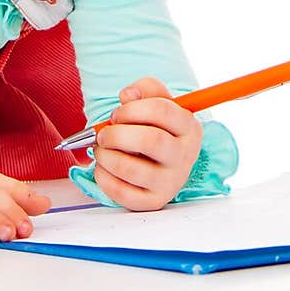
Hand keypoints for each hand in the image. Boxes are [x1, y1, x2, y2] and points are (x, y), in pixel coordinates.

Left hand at [92, 76, 202, 211]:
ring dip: (105, 156)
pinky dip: (103, 177)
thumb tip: (127, 95)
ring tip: (100, 150)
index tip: (116, 114)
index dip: (131, 109)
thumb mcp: (157, 101)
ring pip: (131, 169)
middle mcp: (185, 156)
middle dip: (116, 134)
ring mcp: (171, 182)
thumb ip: (144, 89)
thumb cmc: (155, 126)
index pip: (162, 110)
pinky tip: (103, 167)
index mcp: (189, 127)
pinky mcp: (153, 201)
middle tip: (103, 134)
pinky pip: (122, 193)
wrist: (161, 161)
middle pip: (150, 140)